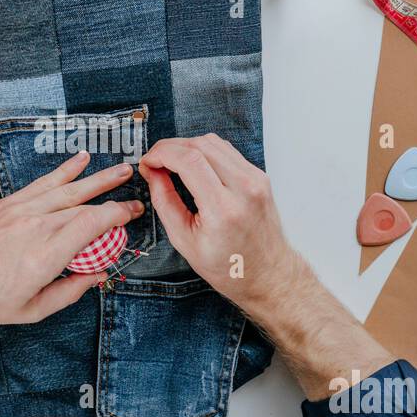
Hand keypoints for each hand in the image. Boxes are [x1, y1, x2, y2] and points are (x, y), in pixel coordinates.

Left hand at [0, 151, 142, 376]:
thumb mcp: (33, 309)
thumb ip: (70, 291)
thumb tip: (98, 276)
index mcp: (45, 255)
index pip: (92, 224)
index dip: (118, 216)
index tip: (134, 214)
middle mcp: (35, 227)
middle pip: (84, 205)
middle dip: (114, 200)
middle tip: (136, 199)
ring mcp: (20, 211)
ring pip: (67, 189)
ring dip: (97, 178)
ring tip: (121, 170)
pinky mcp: (7, 205)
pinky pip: (42, 183)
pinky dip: (64, 171)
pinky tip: (80, 161)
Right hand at [137, 135, 303, 329]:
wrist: (268, 274)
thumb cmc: (229, 266)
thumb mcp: (184, 241)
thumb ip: (165, 201)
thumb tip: (152, 172)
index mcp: (223, 209)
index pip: (189, 160)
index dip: (161, 154)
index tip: (148, 161)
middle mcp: (244, 188)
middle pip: (200, 145)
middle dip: (170, 147)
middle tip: (155, 161)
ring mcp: (256, 179)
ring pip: (214, 142)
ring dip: (187, 146)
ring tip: (171, 163)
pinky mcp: (259, 176)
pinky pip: (227, 151)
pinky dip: (204, 151)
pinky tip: (192, 165)